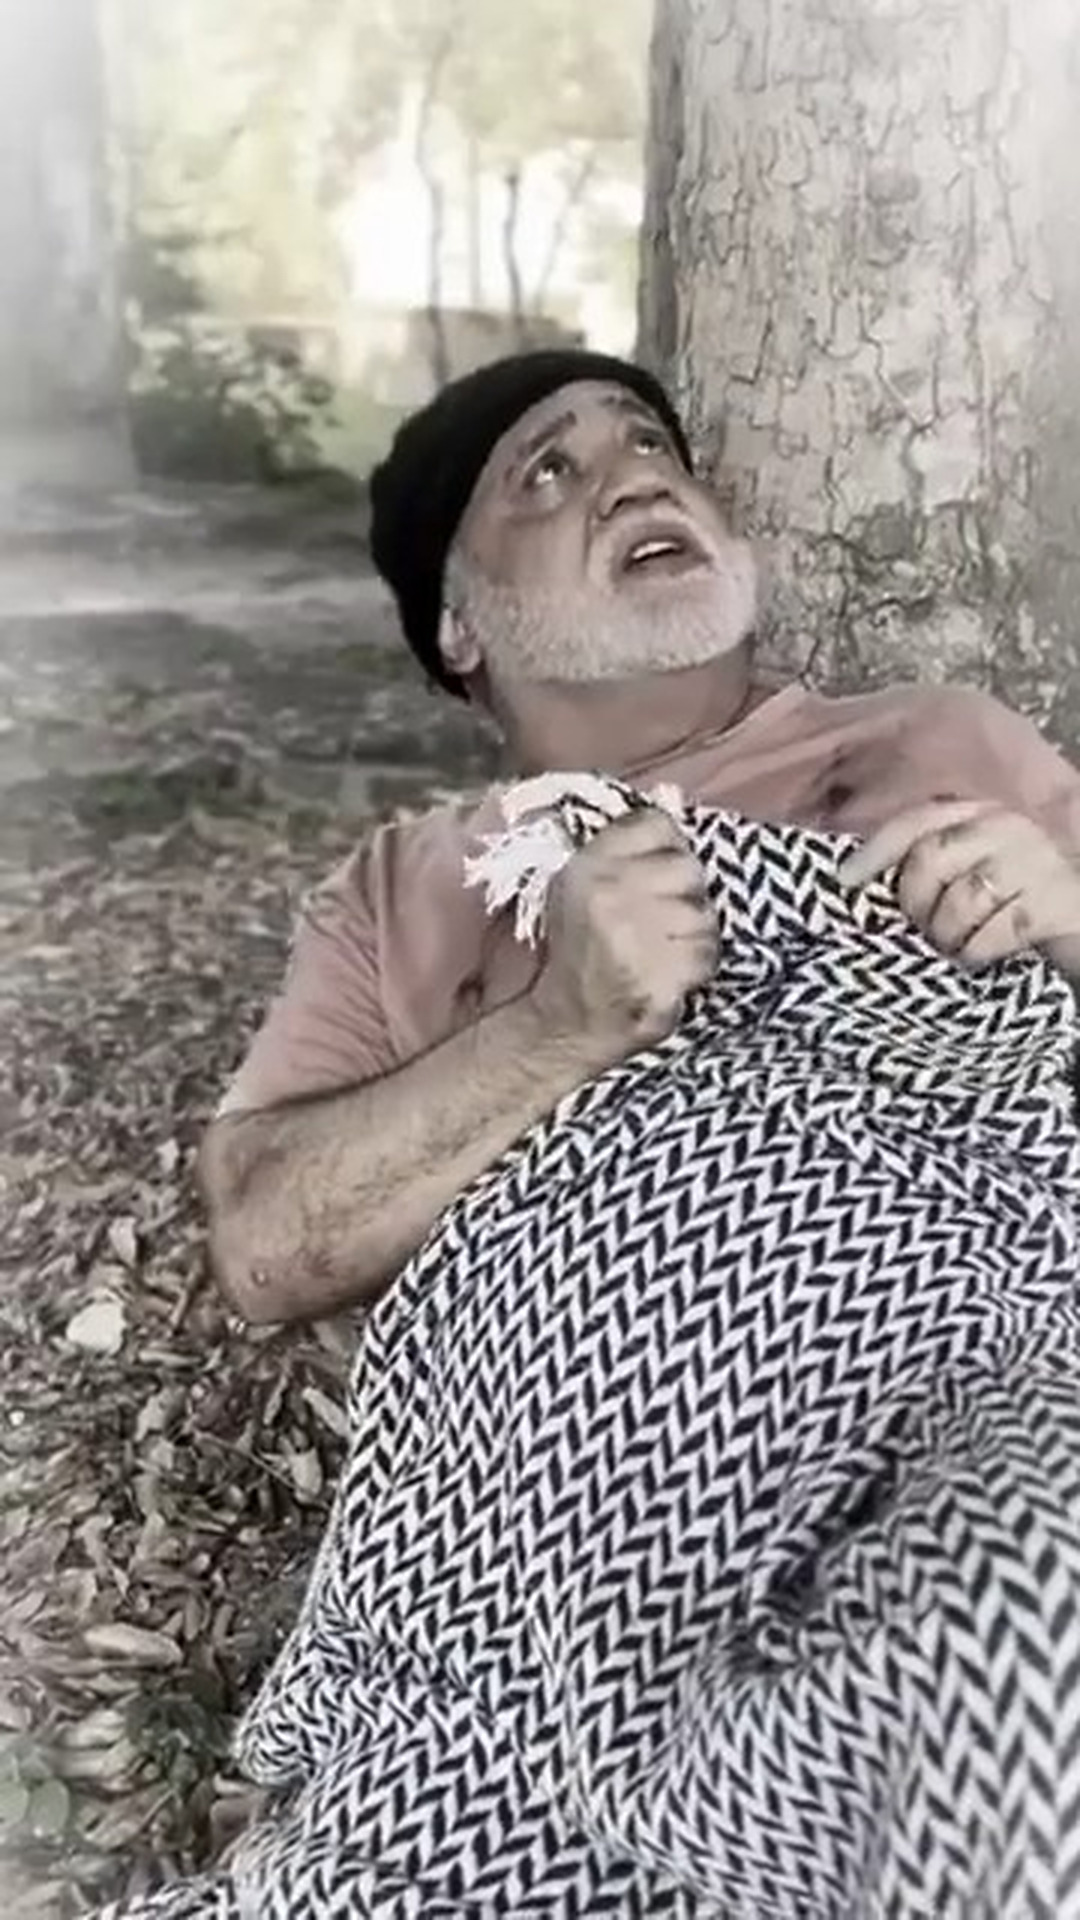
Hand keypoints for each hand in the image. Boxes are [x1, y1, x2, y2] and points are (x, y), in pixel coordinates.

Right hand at [529, 807, 719, 1053]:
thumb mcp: (582, 883)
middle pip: (689, 869)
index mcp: (589, 864)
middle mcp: (610, 894)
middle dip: (684, 897)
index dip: (667, 851)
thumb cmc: (581, 947)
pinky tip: (670, 975)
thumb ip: (627, 842)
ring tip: (664, 952)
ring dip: (693, 937)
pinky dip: (695, 968)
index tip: (653, 880)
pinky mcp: (659, 976)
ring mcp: (635, 937)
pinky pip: (706, 955)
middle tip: (660, 925)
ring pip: (704, 915)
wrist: (569, 1017)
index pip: (658, 825)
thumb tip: (674, 797)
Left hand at [839, 798, 1079, 970]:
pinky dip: (977, 952)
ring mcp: (1034, 861)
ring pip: (960, 900)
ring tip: (955, 945)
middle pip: (931, 859)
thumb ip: (937, 860)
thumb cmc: (1023, 900)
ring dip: (947, 935)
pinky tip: (980, 957)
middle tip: (927, 928)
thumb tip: (862, 877)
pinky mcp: (1053, 902)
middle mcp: (1008, 827)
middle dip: (916, 902)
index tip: (846, 879)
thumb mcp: (980, 867)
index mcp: (983, 813)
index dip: (877, 850)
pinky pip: (992, 933)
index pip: (917, 821)